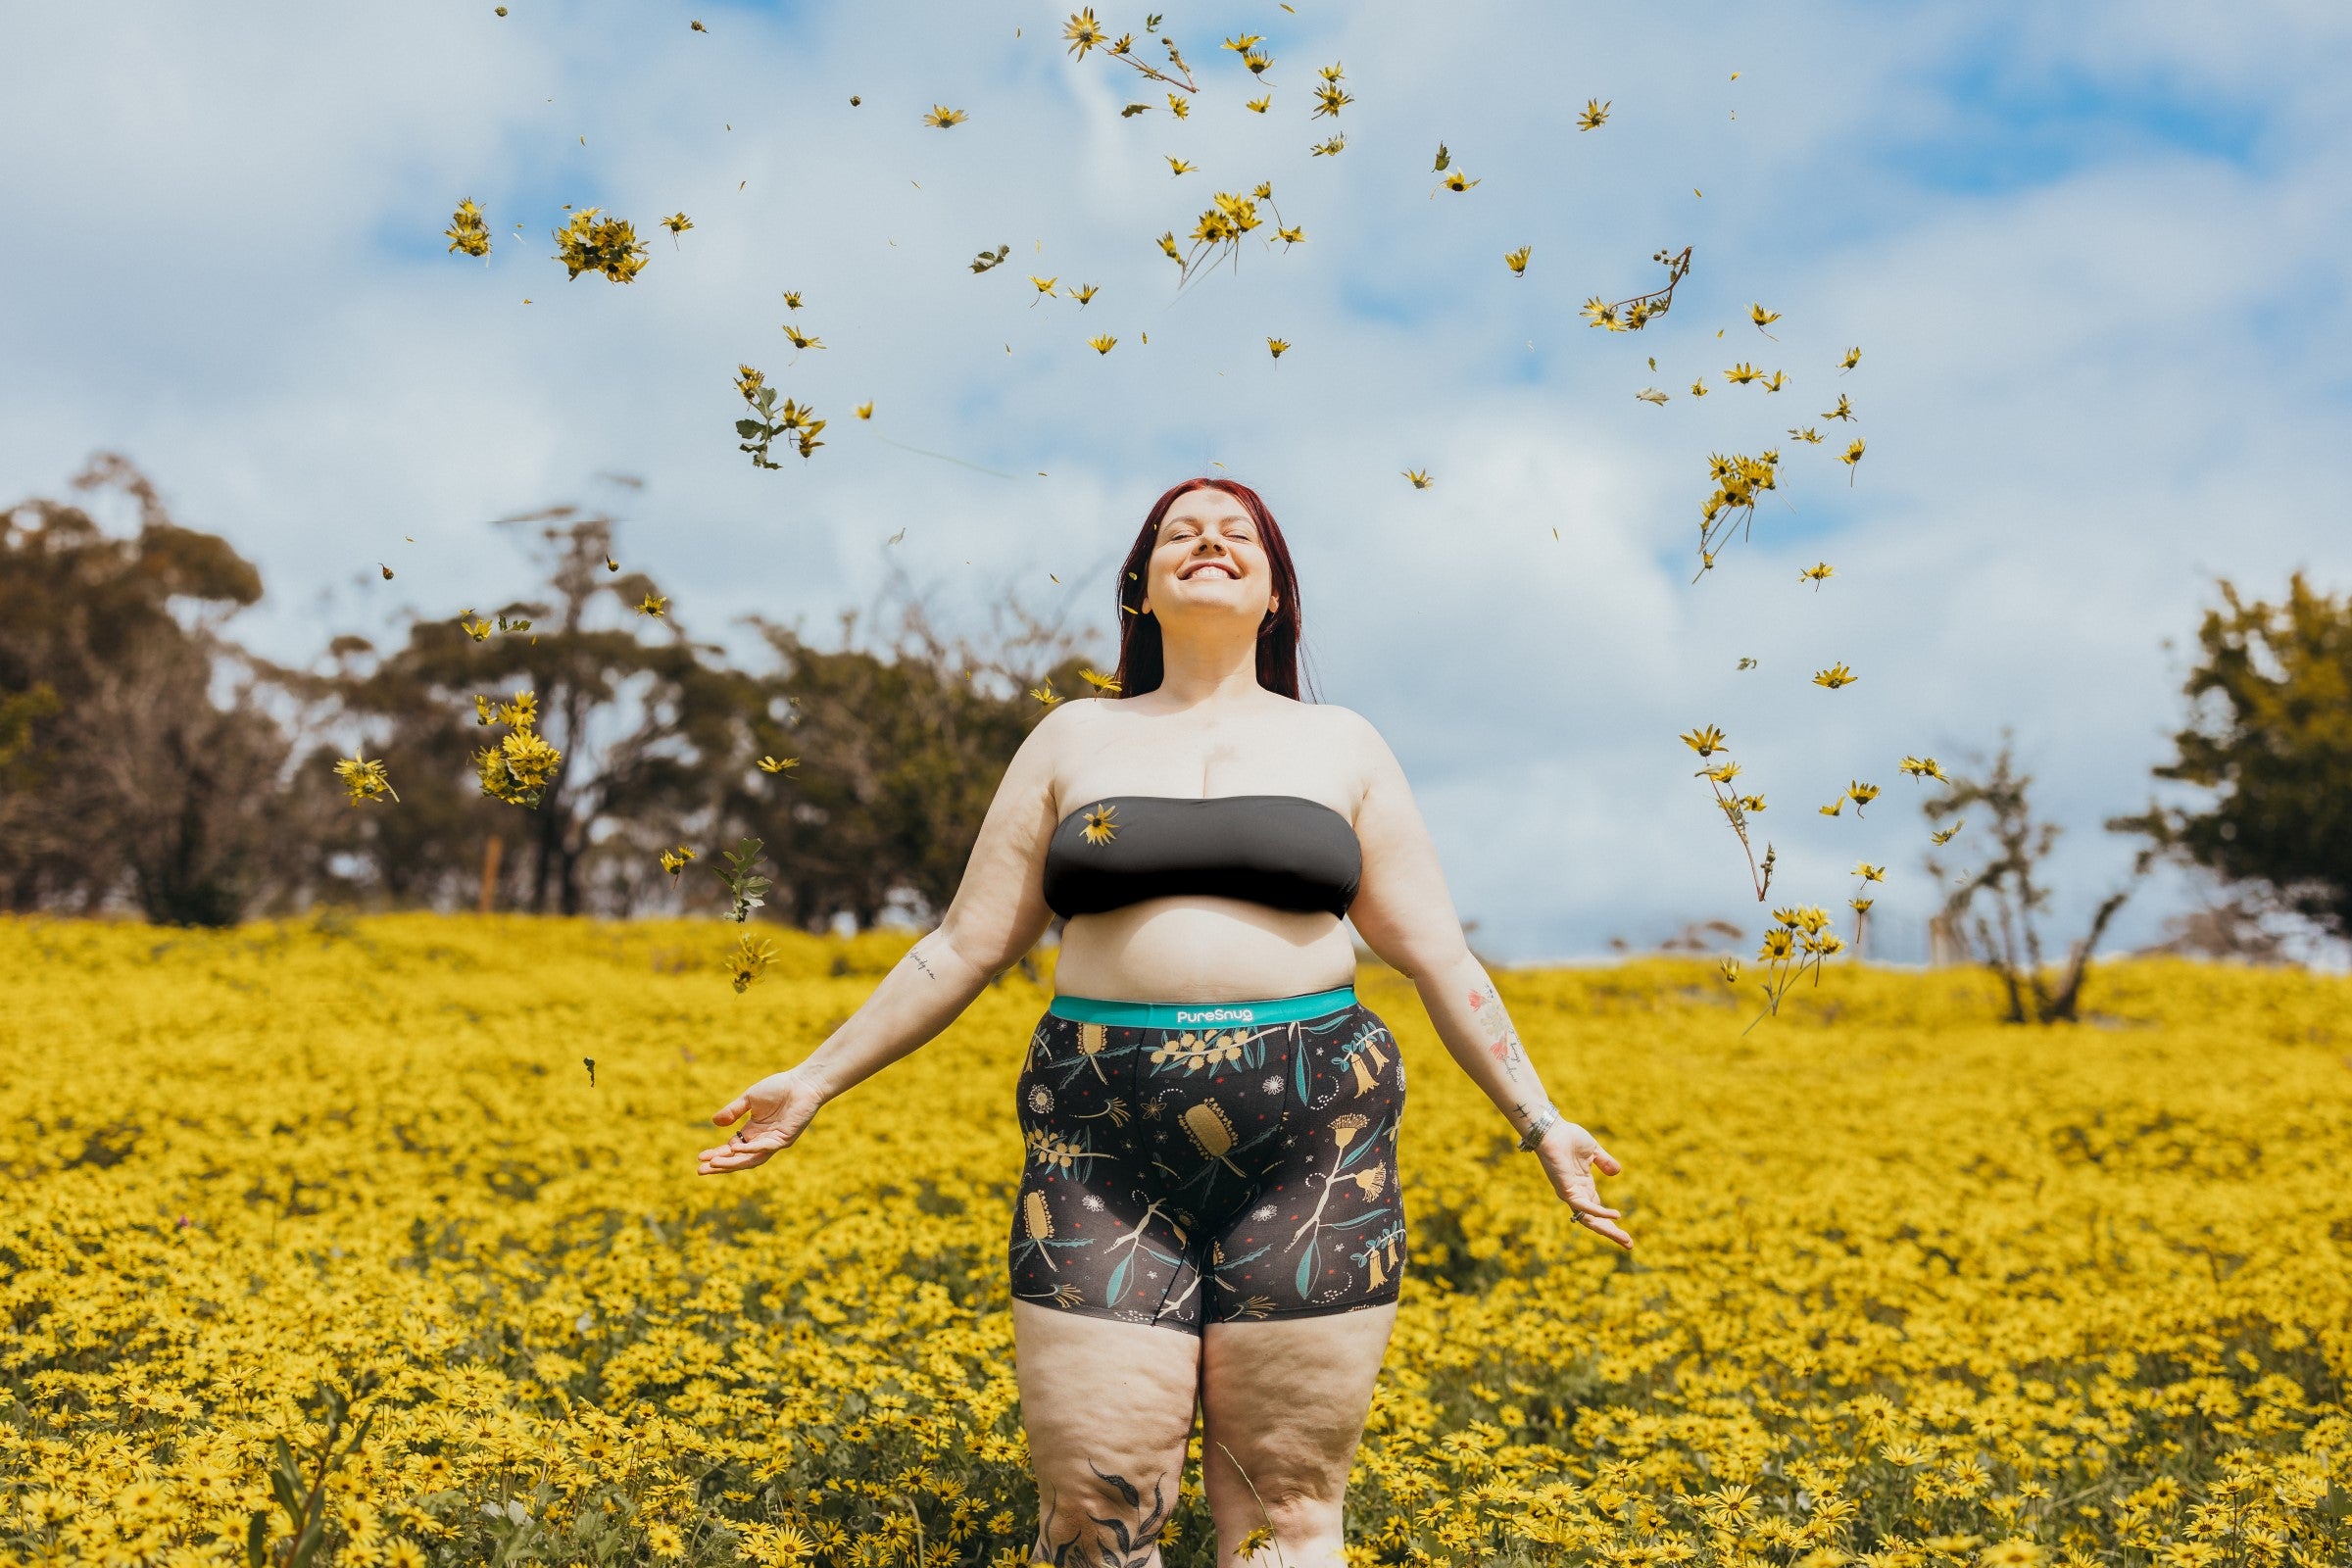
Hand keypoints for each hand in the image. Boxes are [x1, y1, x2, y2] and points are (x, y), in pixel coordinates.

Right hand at [698, 1067, 828, 1174]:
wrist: (803, 1083)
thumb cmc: (779, 1088)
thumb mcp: (749, 1098)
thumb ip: (733, 1111)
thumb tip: (714, 1122)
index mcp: (753, 1132)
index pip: (732, 1148)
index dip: (716, 1154)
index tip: (700, 1157)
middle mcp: (762, 1141)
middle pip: (738, 1159)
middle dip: (720, 1165)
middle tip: (701, 1170)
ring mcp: (774, 1142)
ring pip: (751, 1159)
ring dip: (733, 1163)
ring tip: (714, 1164)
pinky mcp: (785, 1139)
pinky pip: (766, 1147)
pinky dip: (751, 1149)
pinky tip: (736, 1148)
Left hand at [1536, 1121, 1630, 1249]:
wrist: (1552, 1130)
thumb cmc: (1568, 1137)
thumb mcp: (1593, 1151)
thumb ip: (1605, 1161)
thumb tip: (1617, 1172)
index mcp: (1583, 1186)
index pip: (1598, 1210)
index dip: (1611, 1222)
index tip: (1626, 1235)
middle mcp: (1577, 1194)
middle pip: (1595, 1220)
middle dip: (1612, 1233)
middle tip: (1629, 1245)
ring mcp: (1571, 1194)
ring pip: (1590, 1219)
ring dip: (1608, 1230)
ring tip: (1625, 1239)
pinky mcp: (1566, 1190)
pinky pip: (1585, 1206)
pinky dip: (1600, 1212)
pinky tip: (1615, 1216)